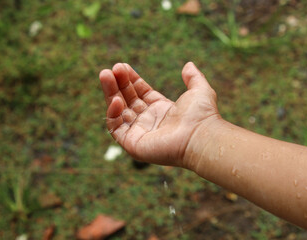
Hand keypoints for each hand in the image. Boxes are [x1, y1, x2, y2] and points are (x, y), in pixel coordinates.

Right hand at [99, 62, 218, 166]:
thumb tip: (188, 64)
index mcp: (162, 109)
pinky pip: (116, 129)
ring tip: (105, 75)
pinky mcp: (134, 145)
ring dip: (110, 93)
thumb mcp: (199, 90)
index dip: (131, 79)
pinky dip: (112, 114)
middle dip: (117, 84)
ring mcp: (141, 133)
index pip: (140, 92)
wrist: (200, 136)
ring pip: (118, 111)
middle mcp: (150, 121)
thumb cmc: (202, 115)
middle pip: (127, 100)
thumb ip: (193, 77)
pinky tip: (115, 99)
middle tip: (110, 69)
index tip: (122, 66)